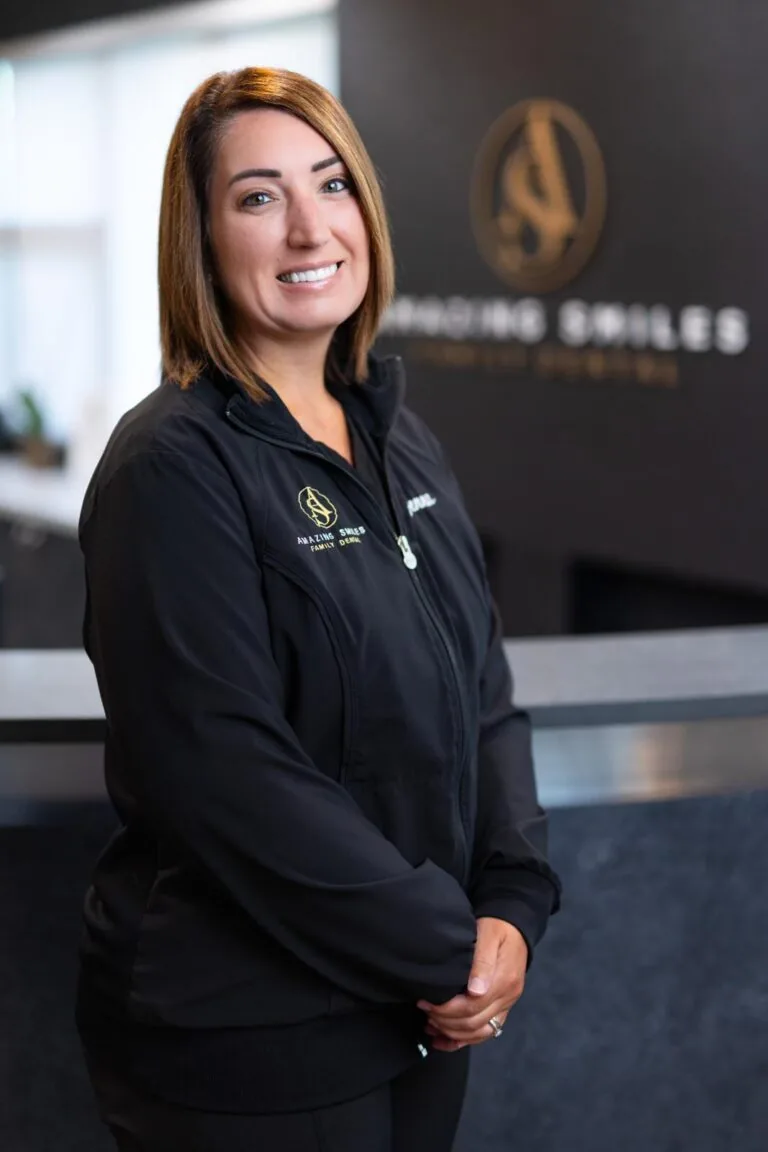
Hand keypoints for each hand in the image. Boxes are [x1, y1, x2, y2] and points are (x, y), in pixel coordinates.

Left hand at [417, 917, 527, 1051]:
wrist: (515, 925)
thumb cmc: (497, 927)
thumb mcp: (488, 935)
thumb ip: (482, 962)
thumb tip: (475, 991)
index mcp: (503, 981)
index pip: (472, 1007)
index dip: (446, 1009)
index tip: (425, 1001)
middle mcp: (508, 998)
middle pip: (474, 1023)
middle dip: (445, 1021)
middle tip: (424, 1010)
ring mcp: (507, 1005)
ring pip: (479, 1033)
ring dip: (453, 1033)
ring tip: (431, 1024)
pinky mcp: (503, 1008)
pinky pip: (485, 1032)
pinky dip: (464, 1040)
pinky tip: (444, 1039)